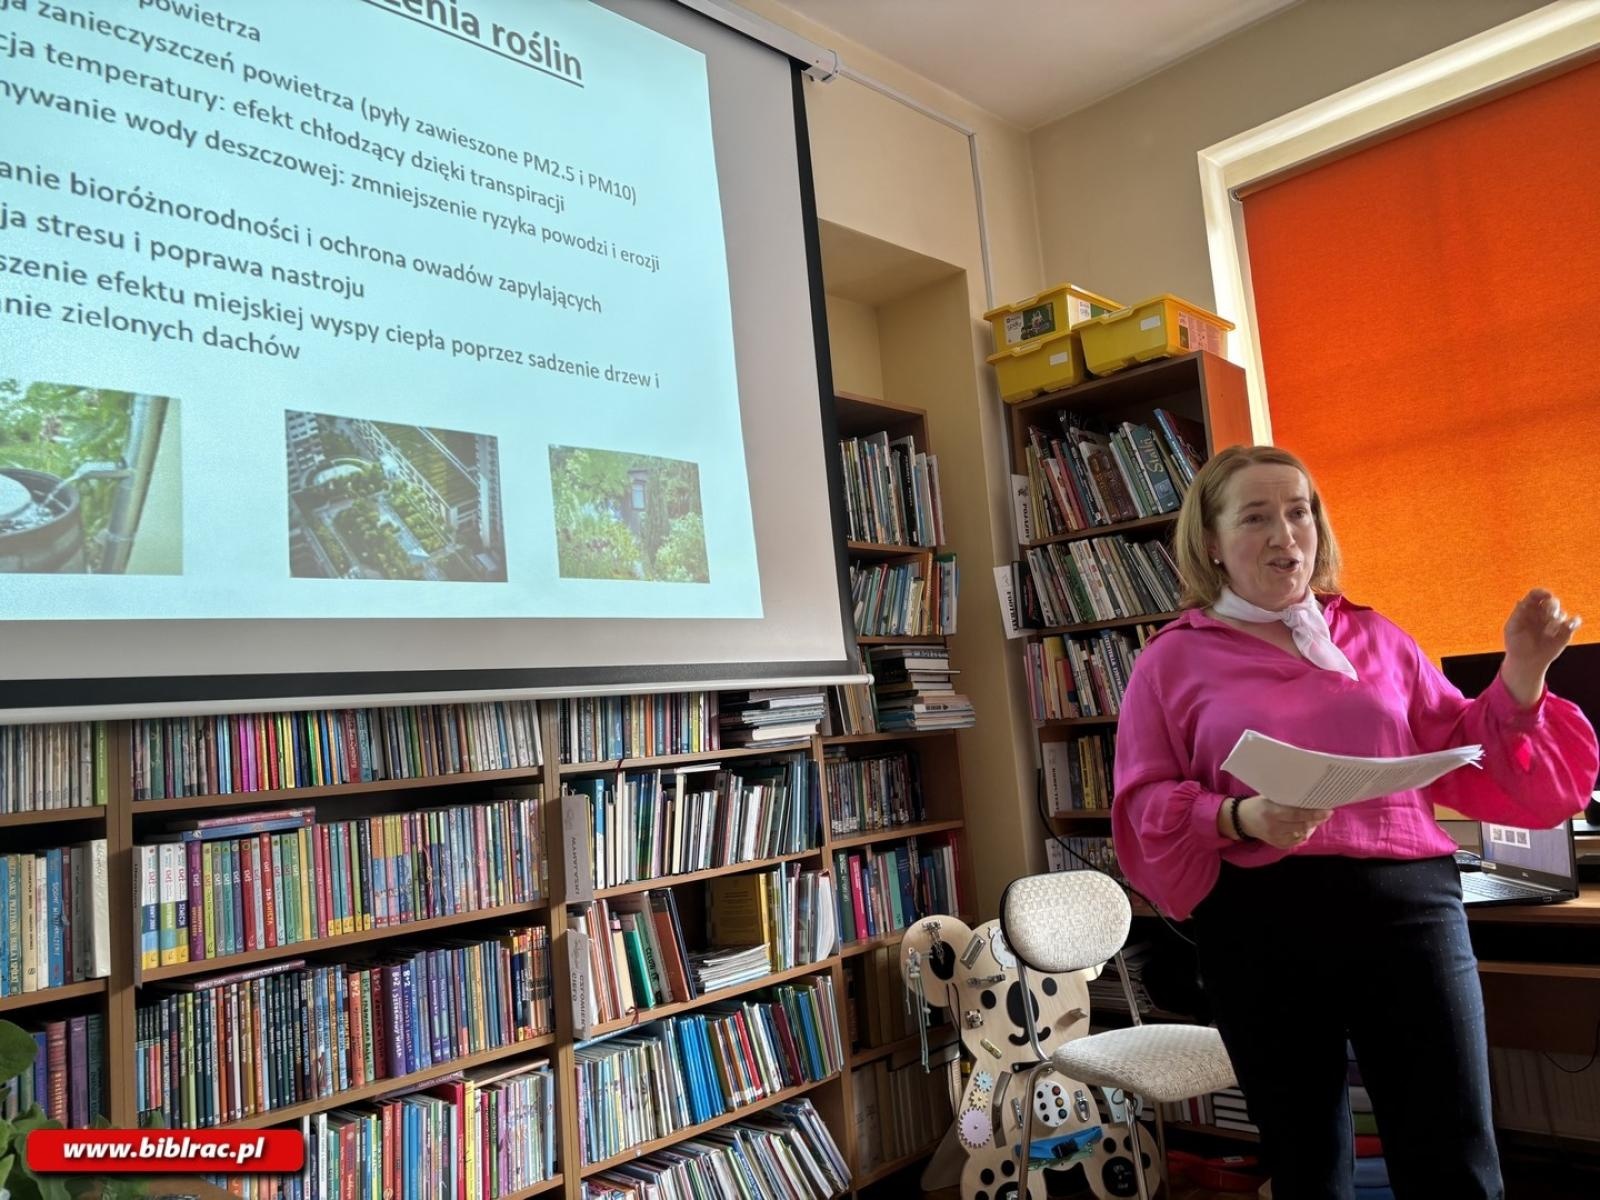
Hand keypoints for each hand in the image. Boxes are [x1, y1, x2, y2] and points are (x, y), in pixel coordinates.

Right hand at [1234, 794, 1332, 848]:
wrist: (1242, 820)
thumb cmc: (1258, 805)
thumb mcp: (1269, 798)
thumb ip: (1286, 798)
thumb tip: (1308, 795)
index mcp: (1271, 812)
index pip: (1297, 814)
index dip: (1314, 813)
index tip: (1327, 810)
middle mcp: (1274, 826)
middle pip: (1302, 825)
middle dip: (1316, 819)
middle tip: (1326, 813)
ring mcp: (1276, 837)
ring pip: (1301, 834)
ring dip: (1311, 826)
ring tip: (1316, 818)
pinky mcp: (1278, 844)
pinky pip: (1297, 841)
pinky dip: (1304, 833)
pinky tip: (1306, 827)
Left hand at [1502, 589, 1581, 706]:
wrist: (1526, 661)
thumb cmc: (1516, 644)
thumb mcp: (1512, 629)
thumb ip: (1517, 615)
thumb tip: (1521, 601)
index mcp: (1529, 609)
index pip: (1536, 595)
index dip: (1542, 592)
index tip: (1546, 595)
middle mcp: (1543, 613)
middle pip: (1552, 601)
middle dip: (1551, 607)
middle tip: (1548, 616)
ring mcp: (1555, 621)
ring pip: (1561, 613)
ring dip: (1555, 621)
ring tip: (1548, 634)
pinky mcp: (1565, 631)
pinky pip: (1574, 621)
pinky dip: (1573, 621)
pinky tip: (1568, 626)